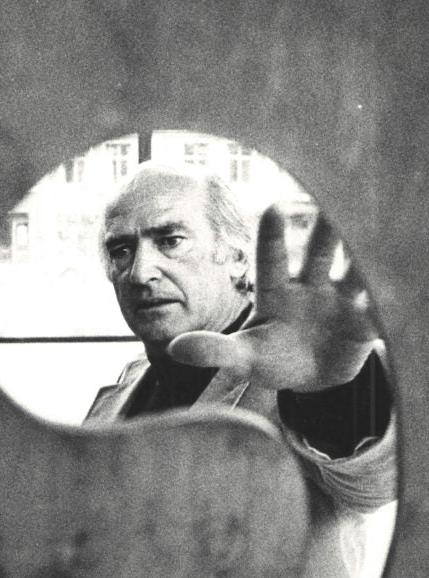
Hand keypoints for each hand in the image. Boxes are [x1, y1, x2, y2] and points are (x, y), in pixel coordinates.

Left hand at [167, 206, 378, 392]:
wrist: (313, 377)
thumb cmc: (273, 358)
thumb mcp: (244, 358)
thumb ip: (214, 351)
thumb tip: (174, 349)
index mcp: (275, 291)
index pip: (270, 259)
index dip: (272, 236)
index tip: (273, 206)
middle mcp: (310, 286)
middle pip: (317, 252)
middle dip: (325, 229)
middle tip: (331, 200)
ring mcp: (340, 300)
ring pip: (353, 270)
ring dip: (362, 253)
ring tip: (376, 227)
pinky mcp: (366, 320)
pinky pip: (379, 305)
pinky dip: (390, 294)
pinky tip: (403, 271)